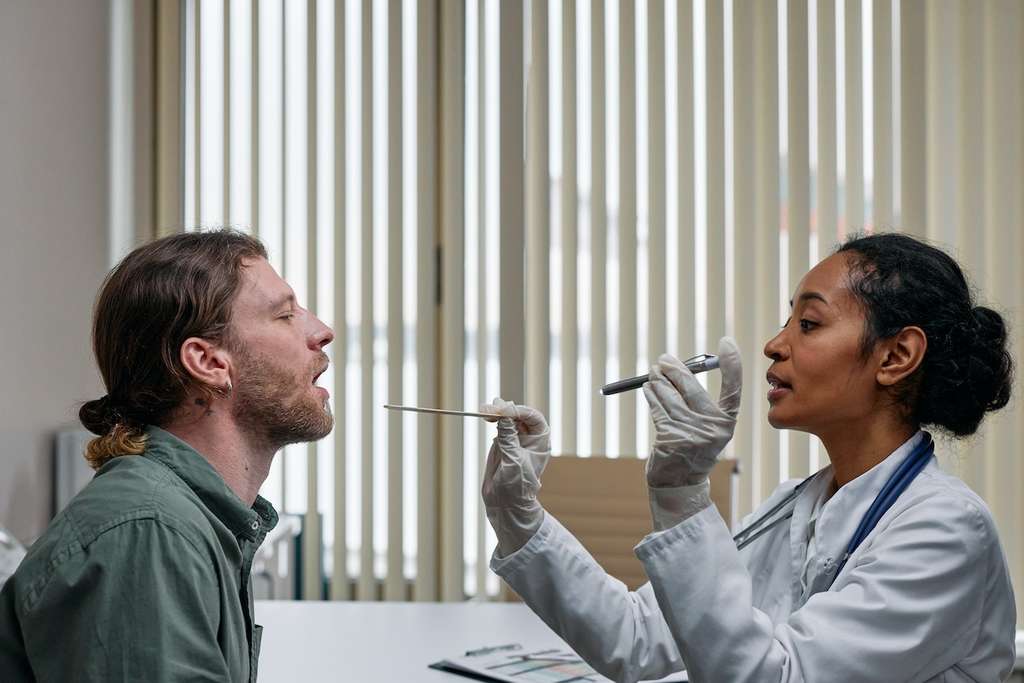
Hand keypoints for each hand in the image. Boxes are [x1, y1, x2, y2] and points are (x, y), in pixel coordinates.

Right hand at [479, 398, 551, 556]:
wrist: (506, 503)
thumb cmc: (517, 485)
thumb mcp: (513, 459)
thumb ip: (509, 436)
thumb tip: (505, 413)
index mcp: (540, 440)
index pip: (532, 417)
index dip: (518, 411)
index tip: (503, 411)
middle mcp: (529, 437)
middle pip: (518, 414)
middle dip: (504, 409)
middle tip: (488, 408)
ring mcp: (516, 439)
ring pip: (508, 418)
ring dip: (496, 412)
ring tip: (484, 409)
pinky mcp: (503, 443)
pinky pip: (499, 426)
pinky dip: (493, 419)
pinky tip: (486, 415)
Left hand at [643, 337, 741, 487]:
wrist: (680, 481)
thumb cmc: (692, 445)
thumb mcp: (706, 427)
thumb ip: (699, 401)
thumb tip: (680, 367)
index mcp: (726, 423)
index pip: (733, 389)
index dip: (732, 365)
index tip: (727, 343)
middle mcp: (712, 428)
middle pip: (691, 387)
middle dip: (675, 369)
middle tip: (664, 360)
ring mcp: (690, 433)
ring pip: (669, 396)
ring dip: (658, 380)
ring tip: (653, 373)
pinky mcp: (670, 437)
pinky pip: (658, 407)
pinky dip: (652, 395)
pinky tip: (649, 388)